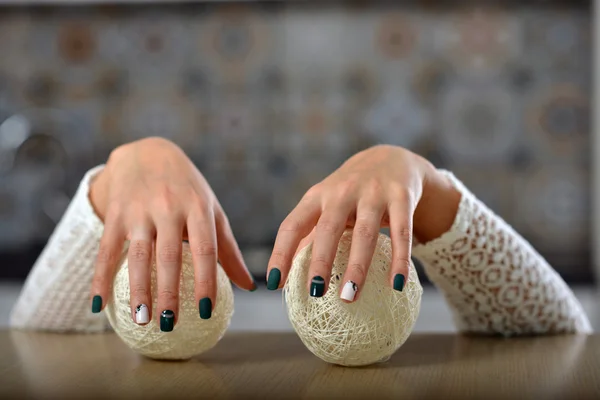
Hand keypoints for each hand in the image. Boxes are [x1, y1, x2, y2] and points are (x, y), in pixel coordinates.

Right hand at [89, 137, 254, 329]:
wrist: (147, 152)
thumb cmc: (188, 189)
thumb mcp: (211, 210)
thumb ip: (228, 250)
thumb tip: (248, 287)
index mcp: (198, 208)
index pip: (205, 249)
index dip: (206, 280)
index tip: (206, 311)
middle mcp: (169, 208)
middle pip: (169, 255)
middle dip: (168, 291)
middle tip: (169, 323)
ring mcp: (139, 210)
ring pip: (137, 254)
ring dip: (138, 288)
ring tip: (141, 319)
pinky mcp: (116, 213)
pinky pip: (107, 249)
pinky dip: (100, 277)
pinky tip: (98, 304)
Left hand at [266, 145, 459, 301]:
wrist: (392, 159)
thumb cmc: (350, 193)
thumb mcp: (326, 205)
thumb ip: (309, 235)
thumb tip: (285, 278)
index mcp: (317, 196)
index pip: (292, 225)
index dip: (281, 253)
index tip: (274, 283)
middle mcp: (342, 192)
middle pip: (328, 228)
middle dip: (320, 261)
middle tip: (315, 292)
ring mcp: (373, 193)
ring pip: (365, 234)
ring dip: (357, 267)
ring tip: (350, 297)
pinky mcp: (401, 197)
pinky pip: (401, 233)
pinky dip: (399, 260)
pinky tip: (396, 284)